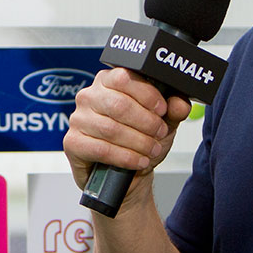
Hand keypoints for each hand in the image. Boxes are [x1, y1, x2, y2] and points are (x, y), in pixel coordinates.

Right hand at [63, 66, 192, 189]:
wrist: (128, 174)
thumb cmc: (141, 141)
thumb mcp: (163, 123)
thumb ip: (173, 111)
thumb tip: (179, 102)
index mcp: (108, 82)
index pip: (124, 77)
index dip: (147, 94)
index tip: (162, 110)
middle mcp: (89, 96)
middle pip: (118, 104)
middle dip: (146, 122)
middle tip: (159, 133)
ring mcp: (78, 119)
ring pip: (111, 129)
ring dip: (138, 142)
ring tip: (152, 150)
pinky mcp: (72, 142)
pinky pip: (101, 149)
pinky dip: (125, 157)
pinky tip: (138, 161)